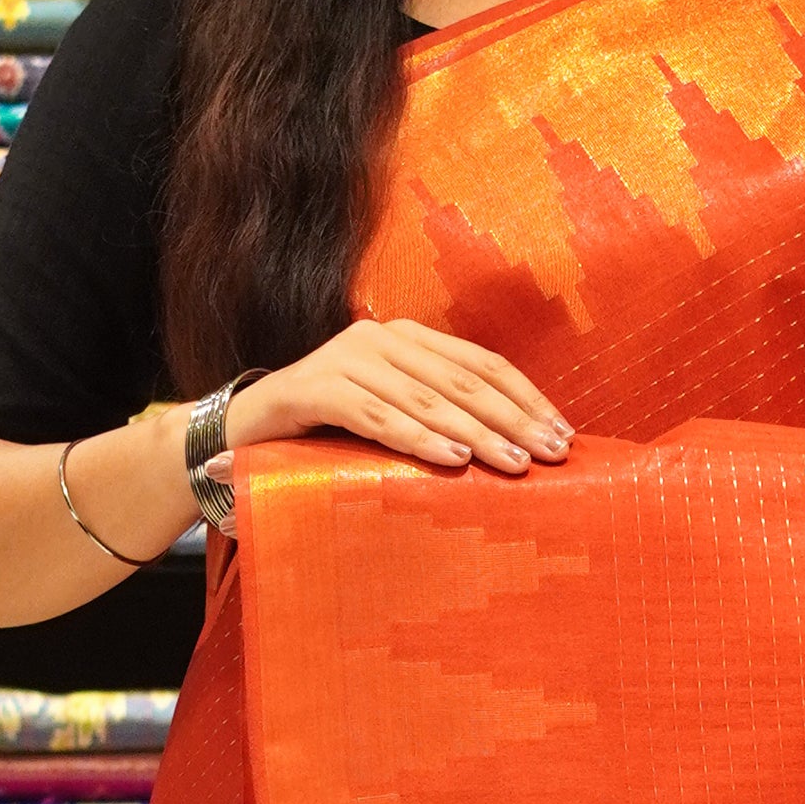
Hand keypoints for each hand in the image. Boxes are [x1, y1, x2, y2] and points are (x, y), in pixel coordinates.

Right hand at [224, 320, 572, 476]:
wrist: (240, 436)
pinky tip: (452, 460)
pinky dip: (416, 438)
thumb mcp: (393, 422)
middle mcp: (379, 339)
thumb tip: (514, 449)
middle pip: (462, 379)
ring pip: (425, 397)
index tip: (563, 435)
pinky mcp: (312, 388)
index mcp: (406, 340)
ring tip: (513, 464)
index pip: (481, 364)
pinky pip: (376, 415)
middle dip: (512, 419)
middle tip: (549, 454)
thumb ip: (440, 421)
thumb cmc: (328, 438)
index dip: (526, 398)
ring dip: (475, 432)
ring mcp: (344, 359)